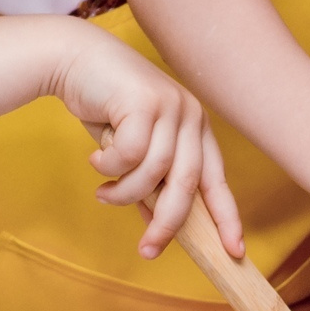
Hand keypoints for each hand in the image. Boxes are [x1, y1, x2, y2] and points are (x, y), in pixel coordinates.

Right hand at [52, 27, 244, 260]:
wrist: (76, 59)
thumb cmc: (106, 107)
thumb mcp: (134, 148)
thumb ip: (149, 180)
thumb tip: (156, 223)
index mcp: (196, 128)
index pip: (217, 180)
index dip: (226, 217)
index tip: (234, 251)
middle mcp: (191, 115)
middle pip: (187, 184)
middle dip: (168, 223)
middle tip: (147, 250)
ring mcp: (170, 106)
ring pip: (155, 172)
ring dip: (125, 192)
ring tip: (103, 193)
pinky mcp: (145, 101)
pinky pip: (129, 154)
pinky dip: (109, 166)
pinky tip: (95, 160)